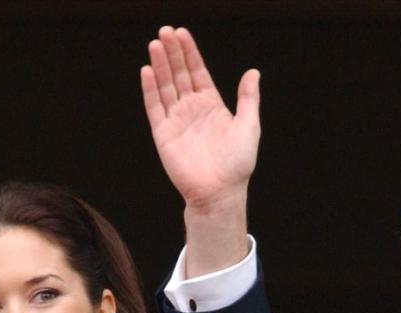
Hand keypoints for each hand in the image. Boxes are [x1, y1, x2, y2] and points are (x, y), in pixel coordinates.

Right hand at [141, 25, 259, 215]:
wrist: (221, 193)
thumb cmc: (237, 165)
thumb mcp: (249, 126)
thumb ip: (248, 98)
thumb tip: (253, 72)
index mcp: (211, 105)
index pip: (197, 72)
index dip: (190, 53)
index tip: (182, 33)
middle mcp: (192, 110)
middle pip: (179, 75)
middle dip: (172, 53)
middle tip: (165, 31)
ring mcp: (176, 121)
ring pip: (165, 87)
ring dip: (160, 65)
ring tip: (155, 44)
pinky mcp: (164, 135)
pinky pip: (155, 108)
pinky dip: (150, 90)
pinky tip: (147, 71)